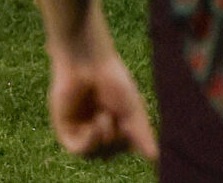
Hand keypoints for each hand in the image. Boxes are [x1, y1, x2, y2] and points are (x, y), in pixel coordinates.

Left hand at [47, 46, 156, 160]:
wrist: (88, 64)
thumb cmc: (114, 81)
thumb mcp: (133, 110)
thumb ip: (143, 135)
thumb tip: (155, 158)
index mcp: (118, 124)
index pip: (129, 146)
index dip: (136, 144)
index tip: (142, 144)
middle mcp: (100, 131)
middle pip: (113, 153)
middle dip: (119, 138)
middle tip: (119, 117)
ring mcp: (82, 132)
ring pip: (96, 154)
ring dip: (104, 138)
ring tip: (105, 116)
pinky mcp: (66, 132)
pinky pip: (80, 150)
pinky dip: (90, 141)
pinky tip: (94, 124)